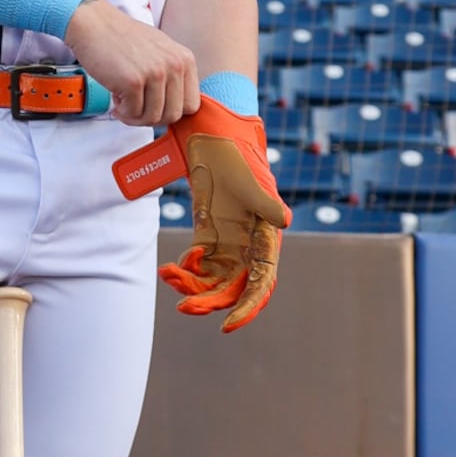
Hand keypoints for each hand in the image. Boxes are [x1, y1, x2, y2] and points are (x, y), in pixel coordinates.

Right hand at [66, 0, 197, 127]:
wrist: (93, 24)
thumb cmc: (122, 38)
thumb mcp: (160, 50)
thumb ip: (172, 75)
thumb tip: (175, 106)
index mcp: (184, 59)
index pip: (191, 105)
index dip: (171, 111)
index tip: (155, 108)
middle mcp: (174, 65)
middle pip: (173, 116)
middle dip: (151, 118)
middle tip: (136, 109)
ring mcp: (155, 73)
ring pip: (153, 118)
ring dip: (135, 116)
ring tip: (124, 101)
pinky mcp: (133, 81)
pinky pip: (133, 113)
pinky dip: (122, 111)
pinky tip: (115, 96)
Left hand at [155, 100, 290, 334]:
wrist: (213, 132)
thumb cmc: (235, 153)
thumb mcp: (249, 177)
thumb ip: (265, 201)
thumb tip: (285, 221)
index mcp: (265, 236)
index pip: (262, 280)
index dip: (248, 306)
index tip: (227, 324)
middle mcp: (249, 244)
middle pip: (234, 287)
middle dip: (211, 301)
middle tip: (184, 305)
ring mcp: (229, 240)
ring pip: (214, 280)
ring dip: (193, 288)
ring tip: (170, 278)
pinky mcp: (209, 233)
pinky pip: (199, 265)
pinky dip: (186, 271)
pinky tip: (173, 266)